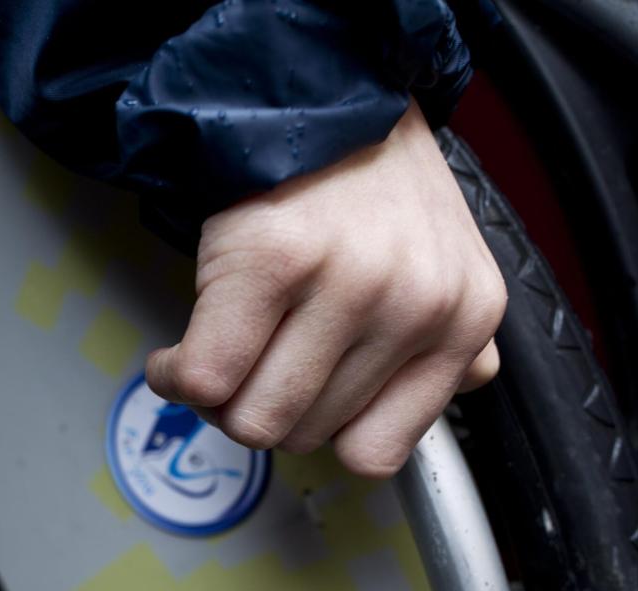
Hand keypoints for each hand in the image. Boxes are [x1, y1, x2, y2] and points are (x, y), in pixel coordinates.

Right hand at [145, 101, 505, 478]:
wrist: (321, 90)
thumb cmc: (372, 182)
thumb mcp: (445, 263)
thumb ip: (452, 349)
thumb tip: (441, 398)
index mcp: (462, 320)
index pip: (374, 452)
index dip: (316, 436)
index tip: (291, 407)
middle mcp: (415, 306)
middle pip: (303, 436)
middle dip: (257, 410)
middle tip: (244, 370)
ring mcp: (347, 285)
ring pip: (252, 418)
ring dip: (214, 399)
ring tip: (213, 357)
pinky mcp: (271, 262)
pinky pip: (206, 378)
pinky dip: (175, 377)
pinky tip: (178, 356)